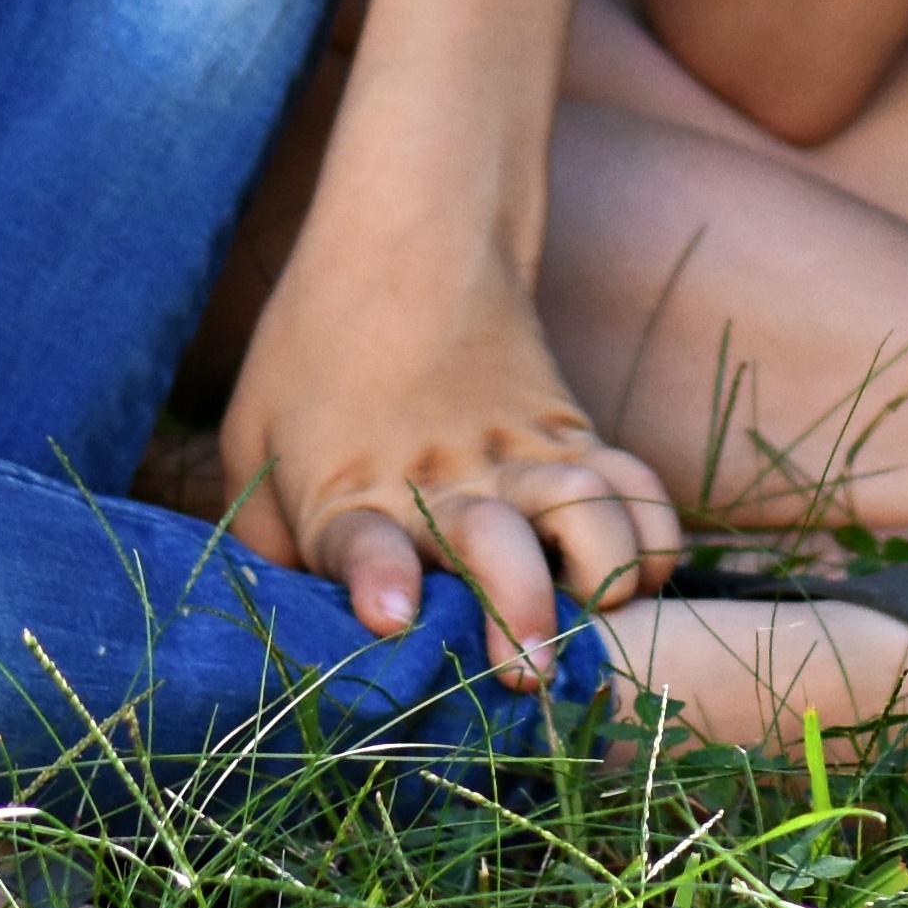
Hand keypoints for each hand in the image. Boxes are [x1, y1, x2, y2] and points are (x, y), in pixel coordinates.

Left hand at [215, 257, 683, 676]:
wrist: (409, 236)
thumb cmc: (314, 346)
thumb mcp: (255, 437)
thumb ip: (268, 540)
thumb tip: (281, 629)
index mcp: (350, 490)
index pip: (361, 544)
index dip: (377, 580)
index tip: (391, 616)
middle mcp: (440, 482)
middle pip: (491, 545)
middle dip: (517, 610)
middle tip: (529, 670)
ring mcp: (515, 455)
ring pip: (583, 511)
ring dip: (602, 569)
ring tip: (603, 609)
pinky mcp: (567, 431)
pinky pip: (631, 483)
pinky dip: (652, 530)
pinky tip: (648, 570)